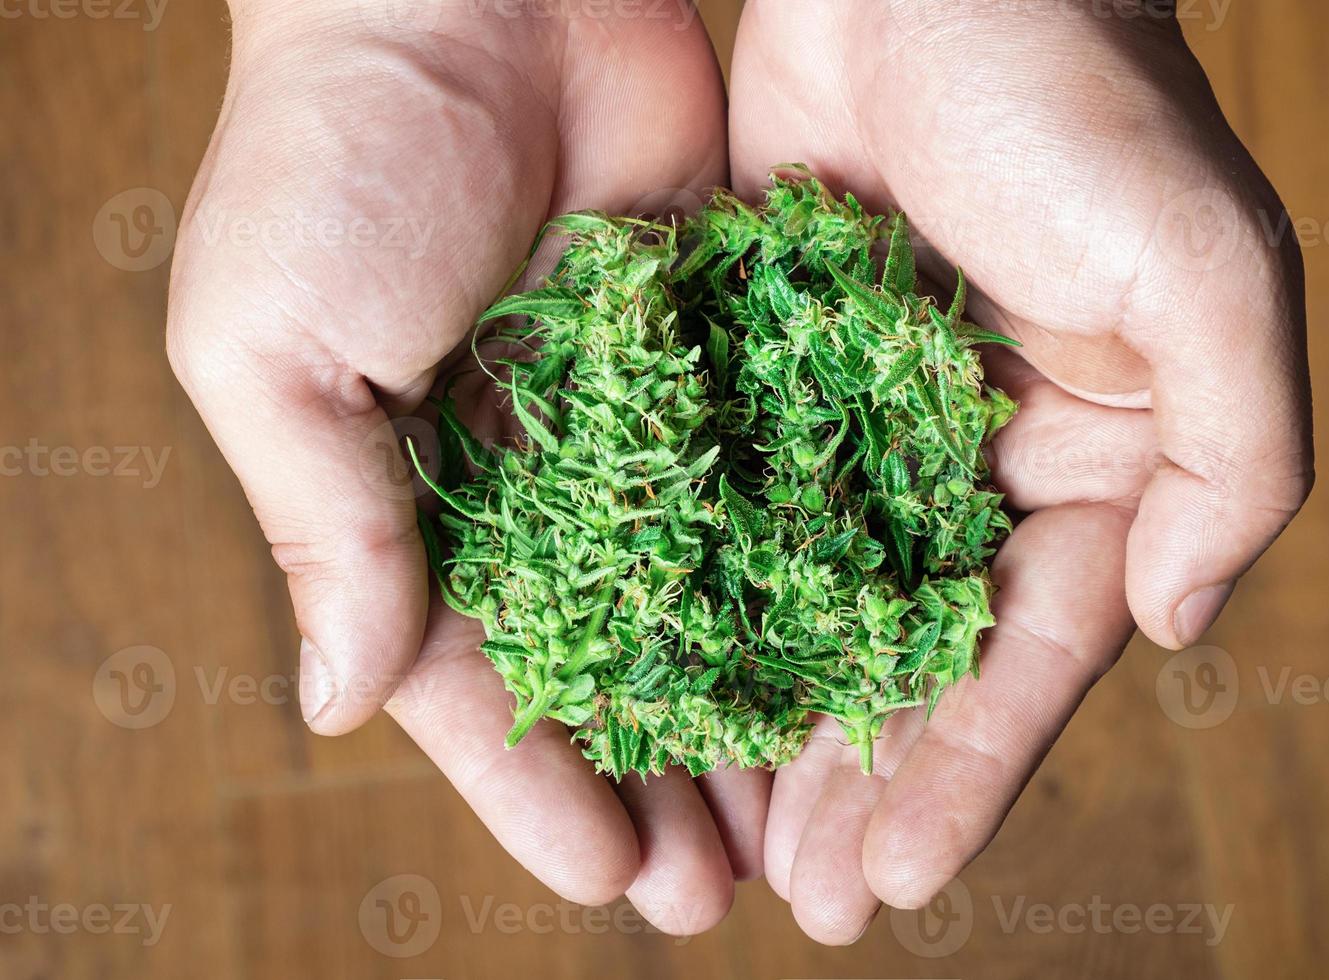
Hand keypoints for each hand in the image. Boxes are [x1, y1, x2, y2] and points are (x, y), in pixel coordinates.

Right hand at [167, 0, 755, 932]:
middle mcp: (526, 483)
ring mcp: (630, 426)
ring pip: (695, 604)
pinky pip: (762, 491)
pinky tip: (848, 661)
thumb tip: (342, 706)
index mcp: (404, 501)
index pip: (475, 684)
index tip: (615, 881)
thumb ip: (322, 527)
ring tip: (798, 820)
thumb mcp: (275, 348)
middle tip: (725, 892)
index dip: (539, 790)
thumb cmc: (334, 153)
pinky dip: (796, 579)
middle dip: (654, 780)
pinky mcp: (715, 357)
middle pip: (601, 668)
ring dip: (738, 710)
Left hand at [729, 0, 1312, 941]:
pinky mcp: (775, 376)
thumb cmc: (1088, 99)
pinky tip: (658, 685)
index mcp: (1095, 467)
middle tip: (803, 904)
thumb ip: (1236, 461)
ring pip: (816, 612)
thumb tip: (1182, 625)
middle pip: (918, 661)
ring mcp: (868, 430)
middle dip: (867, 784)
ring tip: (723, 847)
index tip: (897, 881)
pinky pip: (739, 514)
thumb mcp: (1211, 274)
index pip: (1031, 656)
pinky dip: (705, 602)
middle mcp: (979, 466)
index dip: (969, 773)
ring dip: (778, 726)